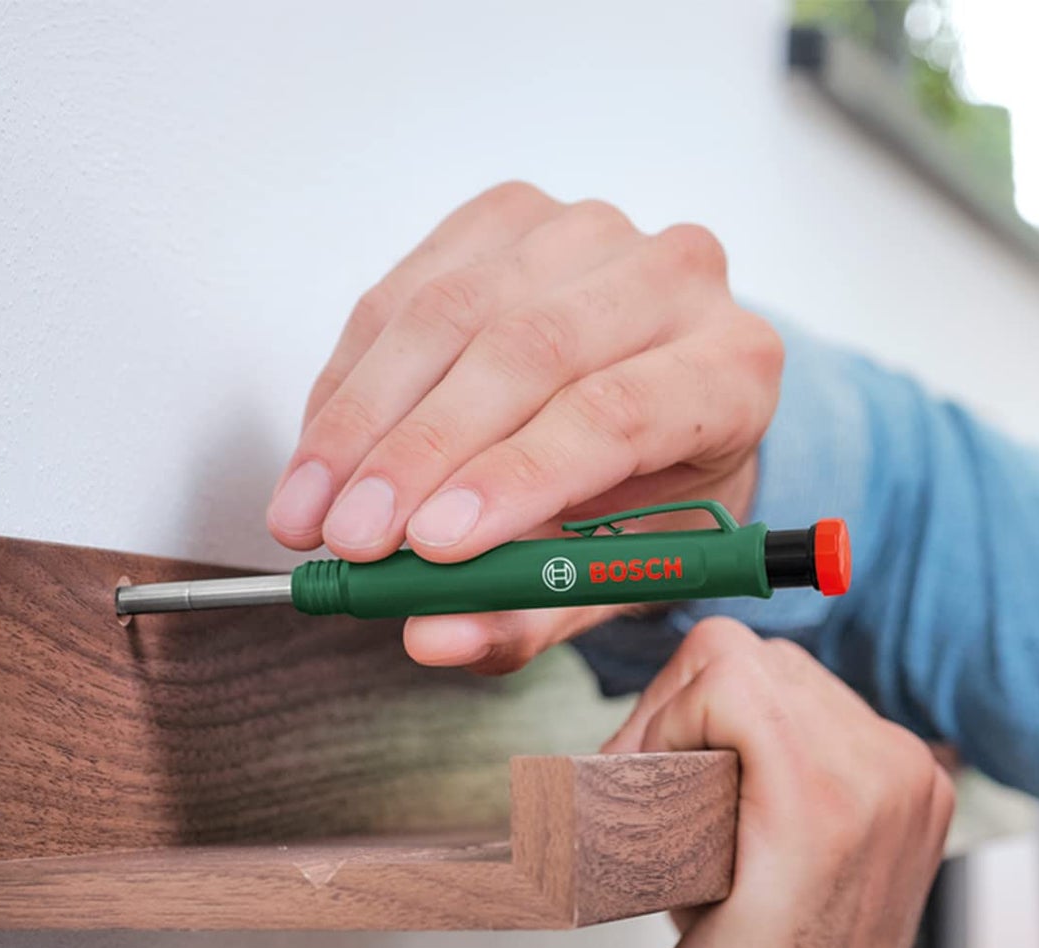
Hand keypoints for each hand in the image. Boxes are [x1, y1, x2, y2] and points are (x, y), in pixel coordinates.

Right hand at [267, 182, 783, 673]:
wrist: (657, 413)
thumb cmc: (646, 501)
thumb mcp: (615, 574)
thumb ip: (532, 612)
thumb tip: (429, 639)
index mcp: (731, 370)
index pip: (616, 412)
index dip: (514, 478)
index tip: (427, 548)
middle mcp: (675, 278)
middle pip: (527, 352)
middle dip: (416, 455)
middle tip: (346, 542)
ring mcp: (589, 232)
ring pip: (450, 313)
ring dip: (361, 421)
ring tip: (307, 513)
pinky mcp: (510, 216)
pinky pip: (405, 292)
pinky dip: (350, 380)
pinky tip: (322, 453)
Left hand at [603, 617, 954, 947]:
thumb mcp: (773, 869)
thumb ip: (764, 785)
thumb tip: (697, 720)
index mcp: (906, 781)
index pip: (776, 671)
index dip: (692, 719)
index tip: (664, 793)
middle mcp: (906, 773)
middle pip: (747, 657)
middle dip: (672, 720)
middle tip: (652, 816)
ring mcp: (873, 789)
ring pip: (724, 663)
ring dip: (662, 732)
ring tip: (663, 833)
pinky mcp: (813, 813)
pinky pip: (719, 688)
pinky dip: (658, 737)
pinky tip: (653, 824)